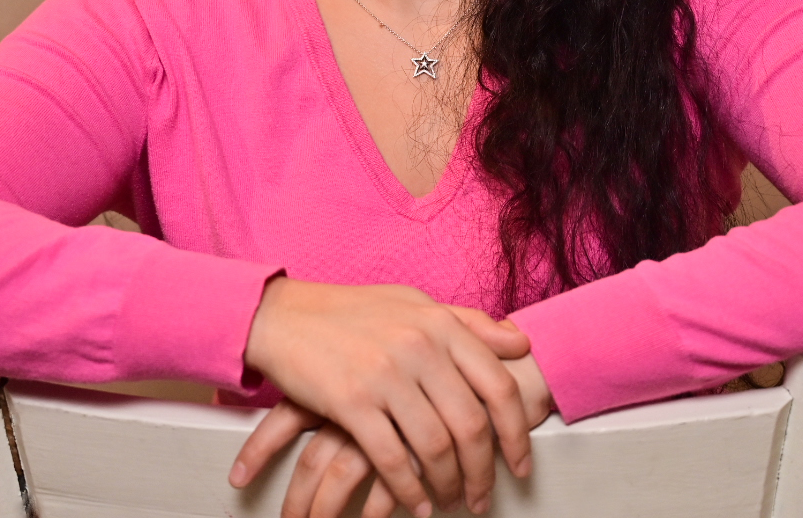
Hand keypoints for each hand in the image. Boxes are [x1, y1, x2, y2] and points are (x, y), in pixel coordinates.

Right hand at [235, 280, 533, 515]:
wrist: (282, 315)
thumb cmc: (350, 311)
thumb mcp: (415, 304)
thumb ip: (468, 323)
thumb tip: (519, 342)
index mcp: (440, 323)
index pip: (498, 386)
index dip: (516, 433)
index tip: (520, 463)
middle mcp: (419, 347)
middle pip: (471, 425)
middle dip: (483, 471)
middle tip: (484, 496)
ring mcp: (385, 374)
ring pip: (435, 447)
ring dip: (448, 484)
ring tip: (450, 501)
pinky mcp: (350, 401)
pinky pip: (391, 459)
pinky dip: (408, 490)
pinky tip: (416, 503)